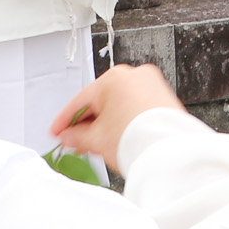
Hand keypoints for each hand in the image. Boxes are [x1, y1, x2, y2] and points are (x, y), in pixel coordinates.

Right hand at [50, 63, 184, 175]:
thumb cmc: (140, 140)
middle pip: (101, 100)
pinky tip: (116, 136)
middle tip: (75, 140)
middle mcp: (134, 76)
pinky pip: (135, 106)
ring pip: (119, 103)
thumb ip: (76, 136)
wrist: (171, 153)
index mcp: (114, 79)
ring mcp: (151, 84)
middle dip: (87, 122)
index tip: (57, 132)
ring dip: (106, 122)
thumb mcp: (97, 140)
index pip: (81, 100)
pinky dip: (124, 119)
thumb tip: (69, 136)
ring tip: (96, 143)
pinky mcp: (163, 97)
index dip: (64, 120)